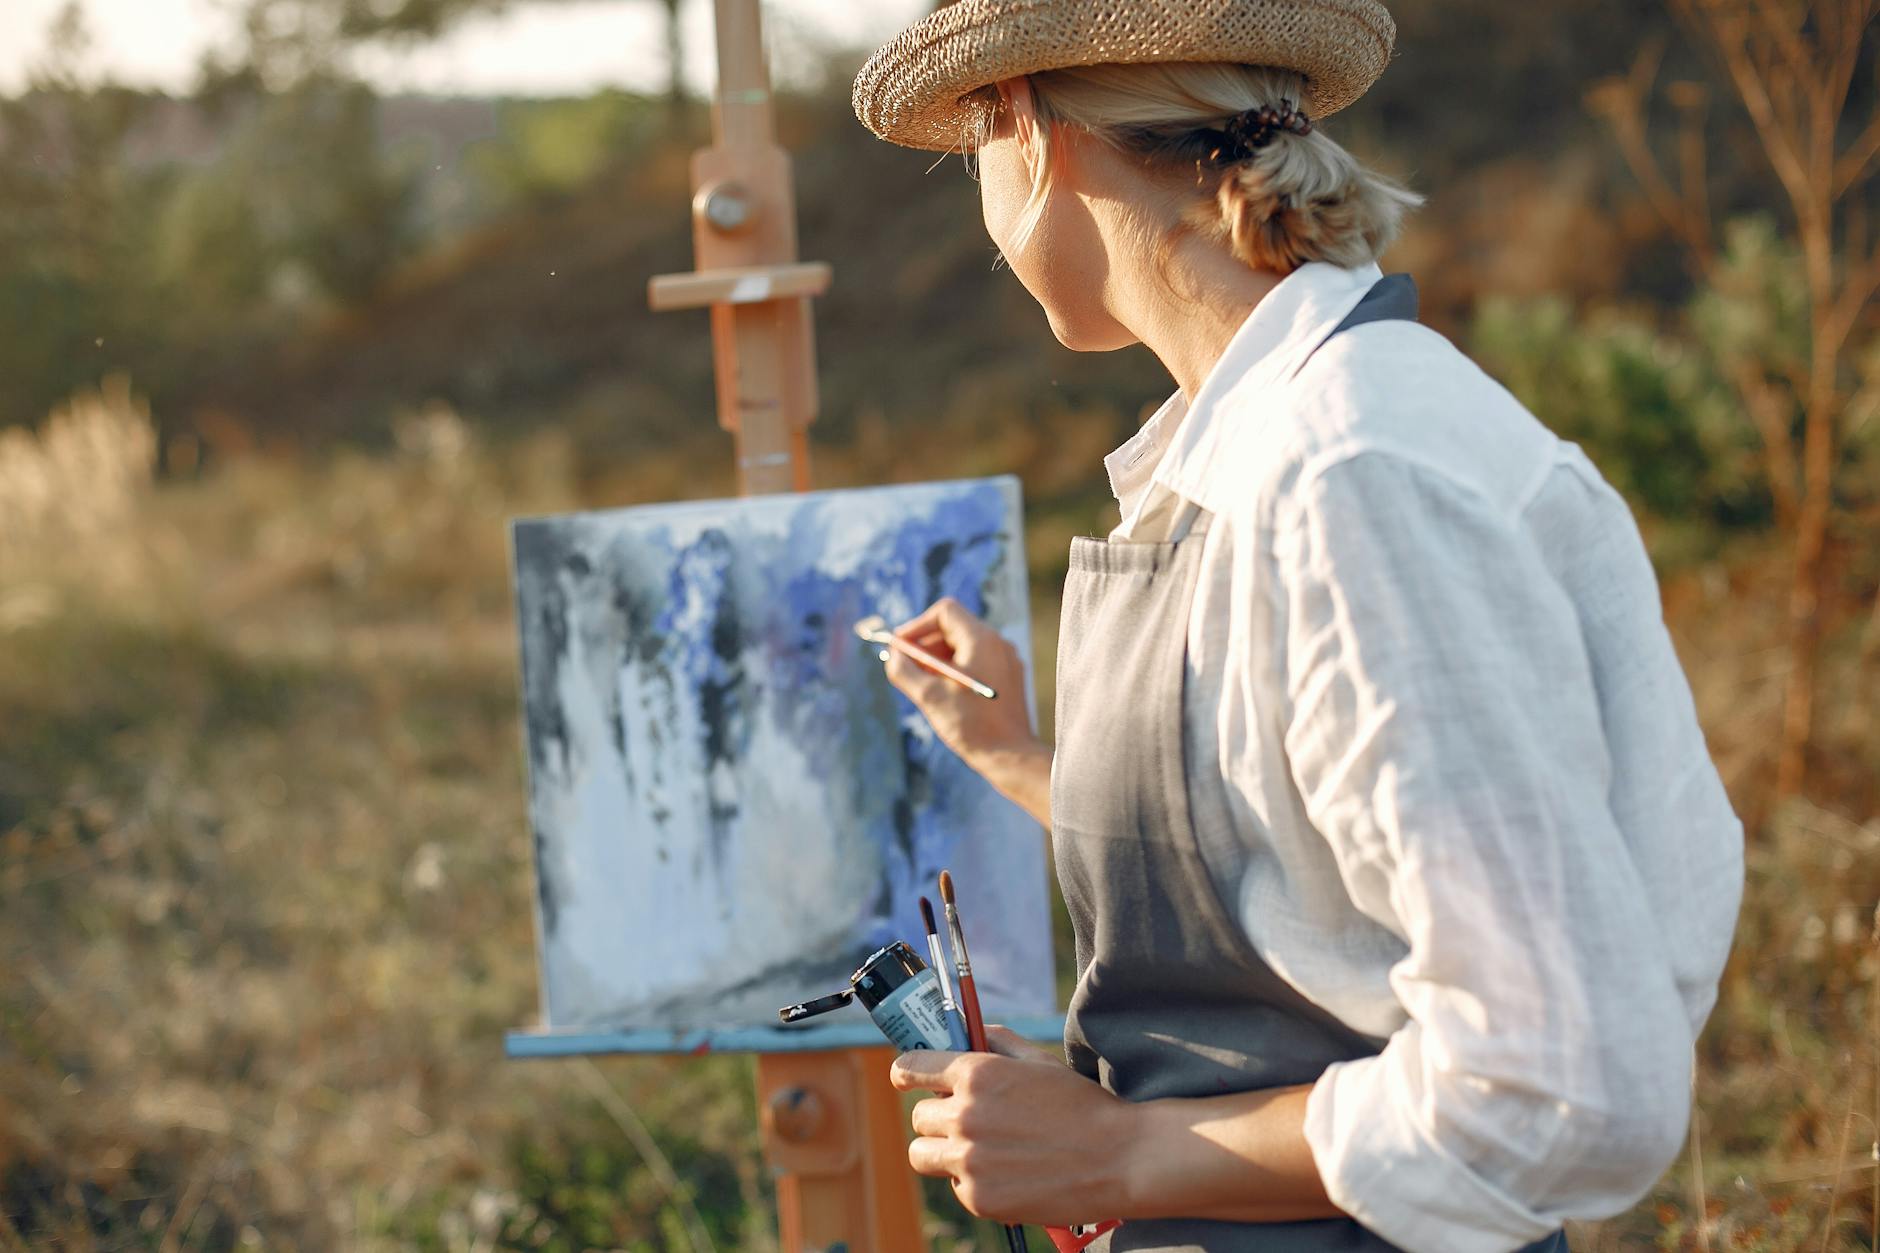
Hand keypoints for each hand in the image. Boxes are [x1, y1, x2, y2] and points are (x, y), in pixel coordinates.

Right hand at [886, 597, 1032, 762]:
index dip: (917, 625)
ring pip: (963, 646)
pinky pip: (976, 661)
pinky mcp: (1007, 677)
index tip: (899, 646)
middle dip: (925, 645)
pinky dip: (954, 670)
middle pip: (953, 628)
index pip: (944, 612)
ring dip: (937, 659)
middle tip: (903, 666)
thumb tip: (892, 656)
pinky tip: (942, 692)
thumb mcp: (929, 697)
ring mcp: (1005, 660)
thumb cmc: (972, 726)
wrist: (1010, 757)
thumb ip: (904, 671)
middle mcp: (997, 644)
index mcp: (981, 640)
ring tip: (921, 683)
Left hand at [890, 1027, 1140, 1225]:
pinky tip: (1007, 1173)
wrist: (1119, 1158)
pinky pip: (956, 1186)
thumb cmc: (1082, 1105)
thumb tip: (970, 1033)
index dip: (907, 1073)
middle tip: (968, 1122)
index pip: (909, 1068)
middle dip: (937, 1117)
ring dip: (943, 1152)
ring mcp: (968, 1160)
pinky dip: (972, 1182)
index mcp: (976, 1074)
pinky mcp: (979, 1198)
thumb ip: (998, 1042)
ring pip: (923, 1155)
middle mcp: (964, 1116)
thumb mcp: (1039, 1061)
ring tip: (980, 1151)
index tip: (907, 1078)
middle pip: (918, 1118)